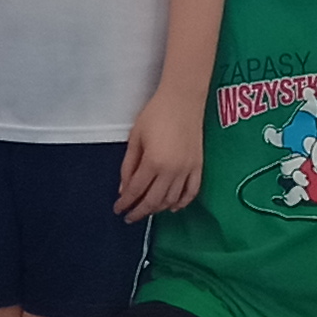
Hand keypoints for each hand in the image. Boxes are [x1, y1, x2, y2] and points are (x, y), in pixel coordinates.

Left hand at [114, 92, 204, 221]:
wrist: (183, 100)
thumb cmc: (156, 114)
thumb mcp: (135, 138)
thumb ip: (128, 166)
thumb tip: (123, 189)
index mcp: (154, 162)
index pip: (136, 190)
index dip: (125, 202)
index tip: (118, 209)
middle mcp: (172, 170)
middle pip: (153, 200)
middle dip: (139, 212)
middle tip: (130, 217)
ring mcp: (187, 170)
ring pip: (172, 199)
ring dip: (158, 208)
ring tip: (147, 210)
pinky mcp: (198, 166)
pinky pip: (191, 192)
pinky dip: (182, 203)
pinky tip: (172, 207)